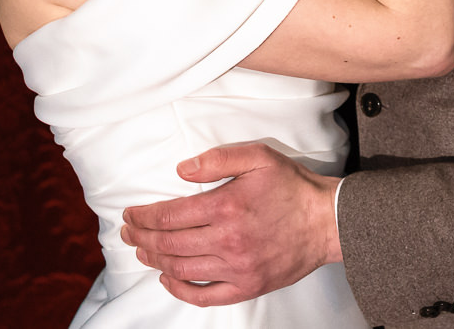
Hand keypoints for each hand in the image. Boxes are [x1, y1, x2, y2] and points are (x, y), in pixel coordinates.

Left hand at [119, 142, 342, 305]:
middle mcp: (227, 240)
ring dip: (155, 260)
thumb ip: (217, 159)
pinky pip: (205, 296)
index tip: (131, 214)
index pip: (169, 216)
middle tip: (127, 233)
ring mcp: (236, 268)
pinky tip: (167, 279)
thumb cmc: (291, 186)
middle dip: (141, 238)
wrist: (325, 221)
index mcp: (226, 207)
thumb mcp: (258, 157)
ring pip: (182, 269)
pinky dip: (180, 290)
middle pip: (169, 244)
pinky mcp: (247, 286)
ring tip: (142, 251)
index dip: (143, 216)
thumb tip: (181, 170)